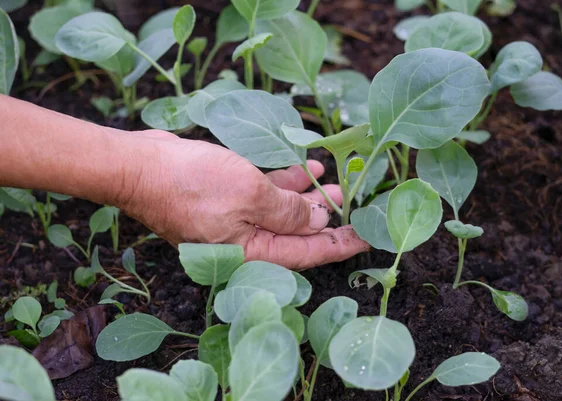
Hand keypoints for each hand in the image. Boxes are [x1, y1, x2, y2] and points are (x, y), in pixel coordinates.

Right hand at [116, 130, 368, 269]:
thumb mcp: (249, 195)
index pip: (306, 254)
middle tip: (354, 203)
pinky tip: (304, 167)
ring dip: (307, 197)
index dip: (339, 244)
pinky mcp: (225, 199)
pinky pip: (262, 196)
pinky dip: (283, 184)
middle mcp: (244, 244)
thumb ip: (287, 211)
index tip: (367, 237)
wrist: (139, 167)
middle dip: (325, 219)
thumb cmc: (190, 184)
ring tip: (333, 180)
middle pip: (295, 236)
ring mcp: (233, 222)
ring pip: (281, 213)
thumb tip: (315, 221)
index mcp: (250, 254)